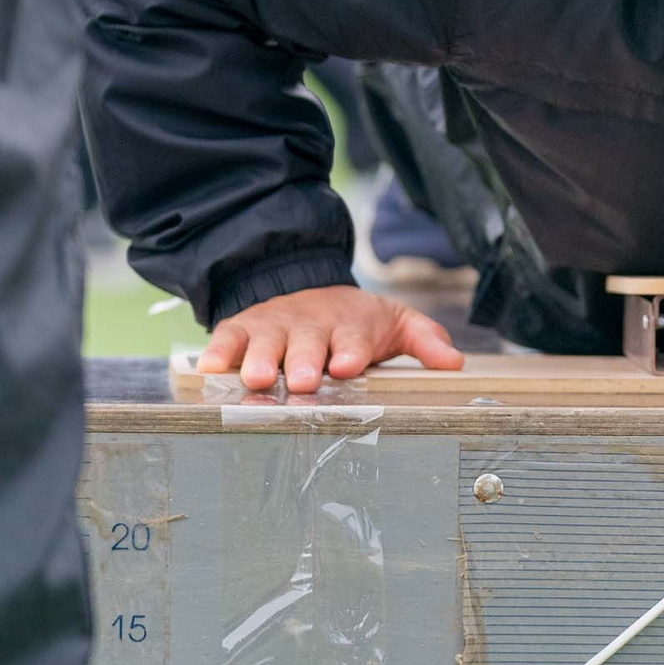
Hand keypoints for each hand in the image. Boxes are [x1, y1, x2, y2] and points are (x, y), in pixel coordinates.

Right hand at [195, 285, 464, 393]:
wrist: (305, 284)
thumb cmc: (354, 319)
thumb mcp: (394, 323)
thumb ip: (424, 340)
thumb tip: (455, 363)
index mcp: (349, 327)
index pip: (353, 340)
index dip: (350, 352)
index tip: (347, 366)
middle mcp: (310, 326)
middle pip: (307, 344)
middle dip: (303, 361)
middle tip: (301, 380)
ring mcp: (274, 327)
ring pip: (265, 343)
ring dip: (260, 360)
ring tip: (257, 379)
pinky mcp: (243, 328)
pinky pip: (227, 339)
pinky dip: (217, 353)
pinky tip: (209, 369)